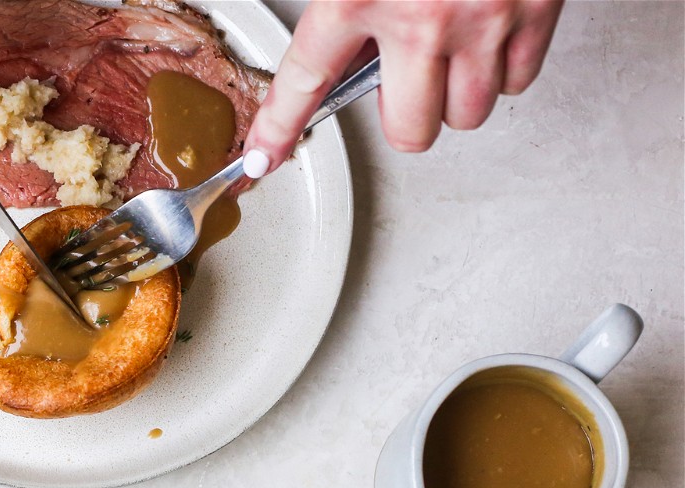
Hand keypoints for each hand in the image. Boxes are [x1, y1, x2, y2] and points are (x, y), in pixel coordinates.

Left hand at [242, 0, 564, 176]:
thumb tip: (334, 42)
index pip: (305, 81)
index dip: (280, 126)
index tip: (265, 156)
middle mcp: (423, 17)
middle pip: (409, 128)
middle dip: (402, 113)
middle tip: (399, 78)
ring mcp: (486, 18)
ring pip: (467, 114)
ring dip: (453, 95)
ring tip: (447, 53)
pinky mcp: (538, 8)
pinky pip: (518, 81)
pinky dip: (502, 70)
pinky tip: (487, 37)